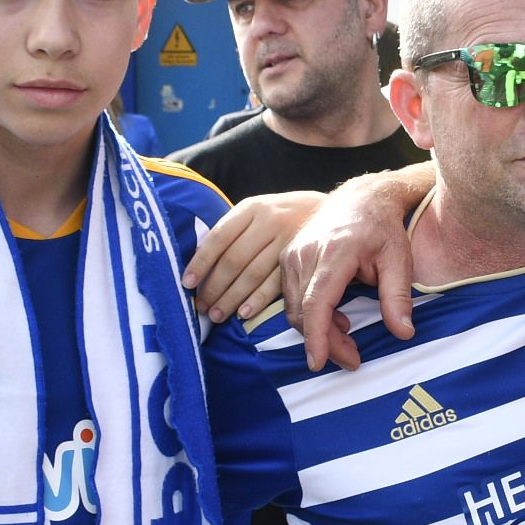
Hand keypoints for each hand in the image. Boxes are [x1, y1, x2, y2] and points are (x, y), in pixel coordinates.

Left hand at [184, 191, 322, 324]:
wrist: (338, 209)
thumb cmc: (286, 216)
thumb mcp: (259, 211)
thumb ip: (234, 231)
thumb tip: (200, 261)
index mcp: (251, 208)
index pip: (218, 238)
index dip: (200, 263)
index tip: (187, 284)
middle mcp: (269, 221)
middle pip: (233, 259)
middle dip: (214, 287)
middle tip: (201, 307)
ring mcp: (287, 240)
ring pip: (252, 274)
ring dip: (231, 298)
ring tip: (217, 315)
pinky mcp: (302, 259)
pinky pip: (276, 283)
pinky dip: (258, 300)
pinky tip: (244, 313)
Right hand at [282, 173, 425, 371]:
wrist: (362, 197)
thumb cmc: (383, 228)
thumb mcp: (400, 260)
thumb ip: (398, 297)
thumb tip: (403, 333)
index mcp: (335, 251)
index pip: (317, 302)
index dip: (317, 336)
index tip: (319, 362)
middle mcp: (306, 252)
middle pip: (304, 312)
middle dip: (325, 342)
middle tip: (352, 360)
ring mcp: (293, 254)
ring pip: (295, 308)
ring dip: (318, 331)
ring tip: (348, 338)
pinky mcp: (288, 258)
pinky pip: (292, 298)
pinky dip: (310, 315)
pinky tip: (337, 317)